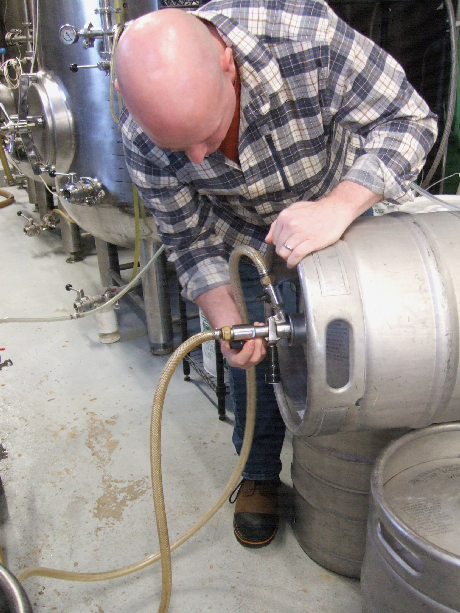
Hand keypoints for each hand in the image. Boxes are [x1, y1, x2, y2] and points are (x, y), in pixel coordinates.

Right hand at [220, 322, 266, 369]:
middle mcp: (244, 363)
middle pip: (254, 358)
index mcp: (233, 360)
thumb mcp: (226, 338)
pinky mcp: (260, 355)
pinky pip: (265, 349)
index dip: (247, 351)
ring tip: (257, 329)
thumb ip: (230, 338)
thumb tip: (240, 335)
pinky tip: (260, 331)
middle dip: (257, 345)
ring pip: (261, 353)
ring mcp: (253, 360)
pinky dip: (264, 339)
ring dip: (261, 340)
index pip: (240, 360)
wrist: (233, 339)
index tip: (250, 341)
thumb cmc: (229, 339)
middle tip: (256, 334)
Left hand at [265, 181, 381, 267]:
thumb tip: (268, 239)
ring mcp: (300, 233)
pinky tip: (294, 264)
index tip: (284, 247)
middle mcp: (290, 224)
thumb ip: (279, 223)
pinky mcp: (311, 241)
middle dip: (283, 253)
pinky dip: (293, 262)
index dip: (278, 245)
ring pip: (285, 252)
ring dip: (287, 259)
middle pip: (279, 247)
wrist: (336, 209)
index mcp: (285, 217)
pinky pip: (296, 255)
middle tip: (289, 254)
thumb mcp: (294, 210)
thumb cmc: (316, 210)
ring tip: (291, 260)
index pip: (274, 238)